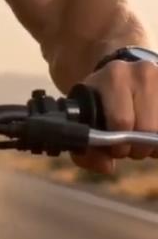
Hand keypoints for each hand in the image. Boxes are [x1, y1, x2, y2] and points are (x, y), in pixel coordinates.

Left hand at [72, 59, 157, 173]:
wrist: (122, 74)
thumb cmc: (102, 103)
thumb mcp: (86, 120)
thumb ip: (87, 151)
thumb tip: (108, 166)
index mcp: (114, 76)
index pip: (122, 121)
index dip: (118, 144)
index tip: (115, 149)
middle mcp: (142, 72)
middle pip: (149, 128)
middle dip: (139, 147)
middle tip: (131, 146)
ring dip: (155, 144)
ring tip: (143, 137)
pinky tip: (153, 133)